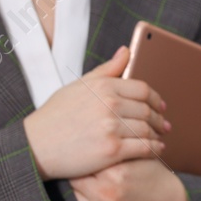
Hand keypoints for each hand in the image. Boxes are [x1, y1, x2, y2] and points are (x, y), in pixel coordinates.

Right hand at [23, 45, 170, 179]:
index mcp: (104, 86)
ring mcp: (111, 127)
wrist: (36, 146)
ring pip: (147, 128)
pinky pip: (144, 147)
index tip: (161, 106)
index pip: (142, 89)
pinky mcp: (112, 150)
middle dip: (159, 118)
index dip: (156, 98)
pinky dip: (155, 148)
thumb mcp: (78, 86)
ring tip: (160, 137)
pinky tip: (157, 149)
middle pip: (147, 109)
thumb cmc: (55, 116)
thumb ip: (106, 70)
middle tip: (164, 124)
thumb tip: (127, 51)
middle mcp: (110, 104)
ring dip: (158, 133)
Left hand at [69, 157, 191, 200]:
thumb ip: (113, 148)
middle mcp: (107, 195)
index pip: (80, 162)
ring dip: (68, 193)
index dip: (75, 158)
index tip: (72, 155)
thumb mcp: (137, 155)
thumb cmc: (152, 177)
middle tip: (66, 169)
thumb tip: (80, 140)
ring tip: (68, 185)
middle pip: (71, 181)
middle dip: (69, 174)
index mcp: (115, 172)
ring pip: (70, 200)